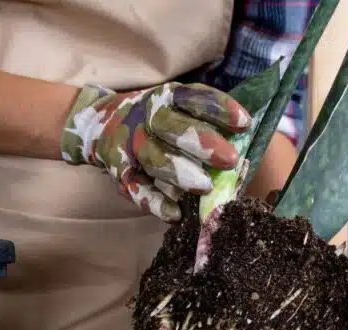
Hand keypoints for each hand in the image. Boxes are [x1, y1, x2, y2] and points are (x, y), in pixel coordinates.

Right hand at [60, 82, 251, 221]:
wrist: (102, 124)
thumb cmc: (161, 122)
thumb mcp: (181, 111)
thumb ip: (210, 126)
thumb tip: (246, 148)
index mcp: (170, 97)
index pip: (195, 98)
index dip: (219, 109)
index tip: (244, 123)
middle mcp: (148, 116)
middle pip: (171, 126)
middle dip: (201, 142)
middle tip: (229, 159)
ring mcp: (131, 142)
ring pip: (153, 157)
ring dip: (179, 172)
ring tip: (206, 187)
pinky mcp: (118, 169)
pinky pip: (134, 187)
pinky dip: (153, 202)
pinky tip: (175, 214)